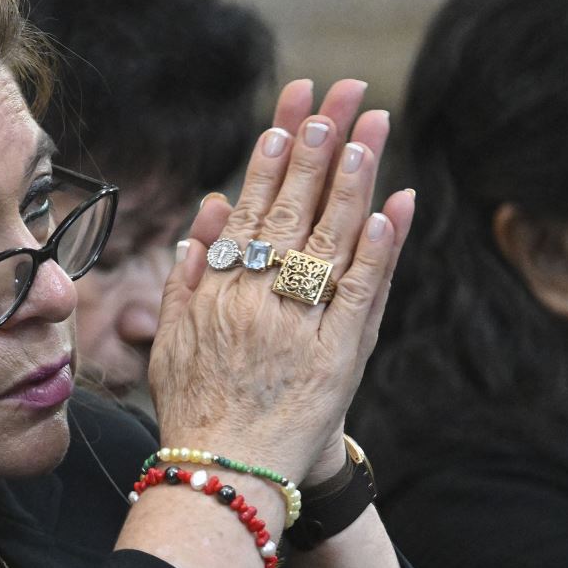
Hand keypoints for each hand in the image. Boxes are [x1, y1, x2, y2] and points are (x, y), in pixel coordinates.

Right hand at [151, 78, 413, 483]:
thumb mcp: (176, 336)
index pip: (253, 203)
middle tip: (340, 95)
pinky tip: (390, 210)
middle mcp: (256, 297)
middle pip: (294, 208)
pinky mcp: (335, 357)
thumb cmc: (197, 405)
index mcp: (218, 288)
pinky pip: (360, 295)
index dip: (275, 152)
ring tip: (371, 130)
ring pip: (330, 240)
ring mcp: (297, 324)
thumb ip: (190, 271)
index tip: (294, 107)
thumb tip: (208, 206)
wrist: (220, 472)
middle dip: (318, 146)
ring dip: (352, 181)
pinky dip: (377, 254)